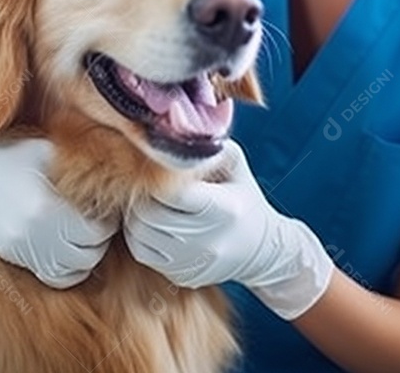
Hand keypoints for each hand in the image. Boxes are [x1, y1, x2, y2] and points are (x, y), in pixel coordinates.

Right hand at [0, 114, 117, 287]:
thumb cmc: (17, 151)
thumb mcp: (52, 150)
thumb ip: (86, 162)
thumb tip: (131, 166)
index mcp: (47, 207)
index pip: (101, 230)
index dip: (106, 216)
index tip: (98, 201)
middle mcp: (32, 233)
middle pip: (91, 251)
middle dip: (97, 234)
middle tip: (89, 213)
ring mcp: (20, 247)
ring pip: (75, 269)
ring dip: (84, 251)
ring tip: (75, 225)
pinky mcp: (12, 254)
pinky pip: (54, 275)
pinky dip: (66, 265)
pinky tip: (62, 240)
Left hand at [124, 139, 333, 319]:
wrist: (263, 252)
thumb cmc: (244, 200)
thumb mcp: (236, 166)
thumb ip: (209, 146)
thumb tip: (179, 123)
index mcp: (223, 209)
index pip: (173, 193)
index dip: (157, 180)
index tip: (157, 171)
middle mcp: (207, 240)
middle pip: (150, 216)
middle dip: (142, 197)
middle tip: (145, 185)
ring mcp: (193, 262)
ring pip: (139, 235)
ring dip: (136, 215)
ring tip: (148, 202)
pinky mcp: (182, 275)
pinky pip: (142, 253)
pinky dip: (138, 235)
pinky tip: (150, 223)